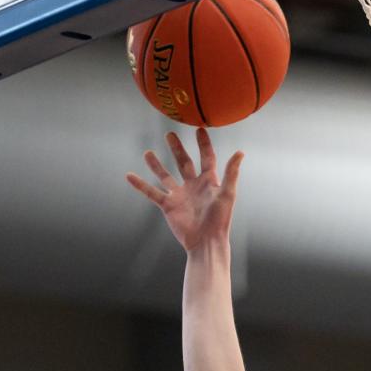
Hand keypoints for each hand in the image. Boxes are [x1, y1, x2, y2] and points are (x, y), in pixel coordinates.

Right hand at [126, 128, 242, 251]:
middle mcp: (193, 186)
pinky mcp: (168, 206)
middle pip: (184, 163)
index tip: (199, 129)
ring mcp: (180, 196)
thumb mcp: (227, 194)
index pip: (206, 158)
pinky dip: (140, 185)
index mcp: (209, 182)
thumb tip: (240, 152)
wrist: (206, 242)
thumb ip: (231, 173)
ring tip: (147, 152)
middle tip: (170, 134)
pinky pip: (152, 192)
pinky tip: (129, 175)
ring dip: (156, 165)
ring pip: (165, 176)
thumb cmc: (220, 220)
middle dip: (177, 148)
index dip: (203, 144)